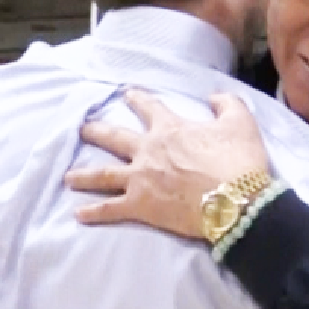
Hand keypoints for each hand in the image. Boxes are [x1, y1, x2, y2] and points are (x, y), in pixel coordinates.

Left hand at [67, 88, 268, 238]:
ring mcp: (140, 179)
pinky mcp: (140, 206)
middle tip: (82, 128)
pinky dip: (94, 212)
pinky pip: (111, 209)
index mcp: (170, 129)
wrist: (235, 200)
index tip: (128, 93)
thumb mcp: (241, 122)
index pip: (150, 108)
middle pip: (115, 138)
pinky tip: (78, 214)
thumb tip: (214, 96)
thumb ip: (226, 103)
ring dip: (83, 175)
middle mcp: (148, 151)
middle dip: (97, 132)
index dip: (138, 99)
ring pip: (103, 174)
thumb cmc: (238, 161)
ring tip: (67, 177)